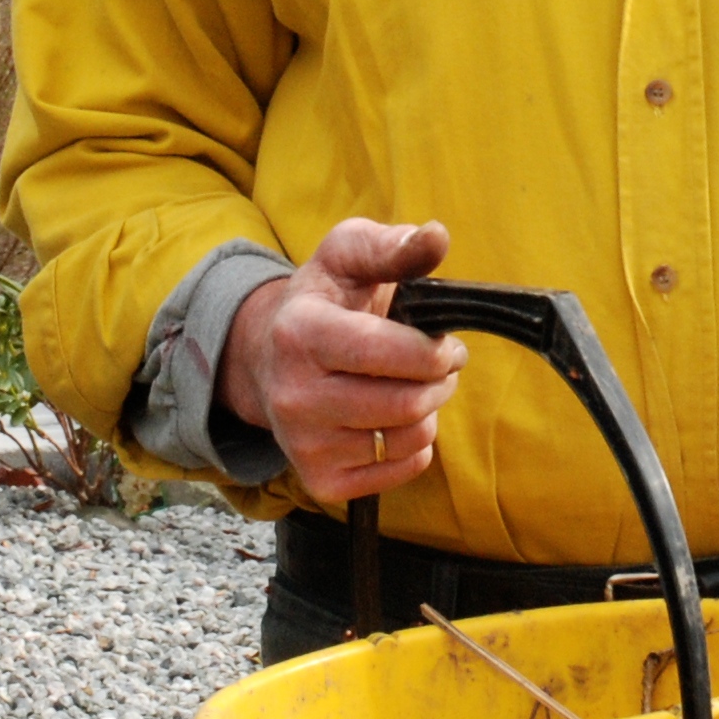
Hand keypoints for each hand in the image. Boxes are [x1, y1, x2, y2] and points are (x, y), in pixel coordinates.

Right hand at [219, 217, 464, 505]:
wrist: (272, 356)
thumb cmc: (325, 299)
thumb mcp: (348, 255)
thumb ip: (393, 244)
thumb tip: (436, 237)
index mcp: (299, 333)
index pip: (382, 352)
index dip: (432, 352)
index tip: (445, 344)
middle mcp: (293, 394)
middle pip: (404, 403)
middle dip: (440, 380)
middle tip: (438, 363)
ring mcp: (303, 444)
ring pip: (407, 438)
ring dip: (429, 410)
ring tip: (414, 385)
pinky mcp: (319, 480)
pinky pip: (399, 471)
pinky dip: (414, 446)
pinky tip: (395, 419)